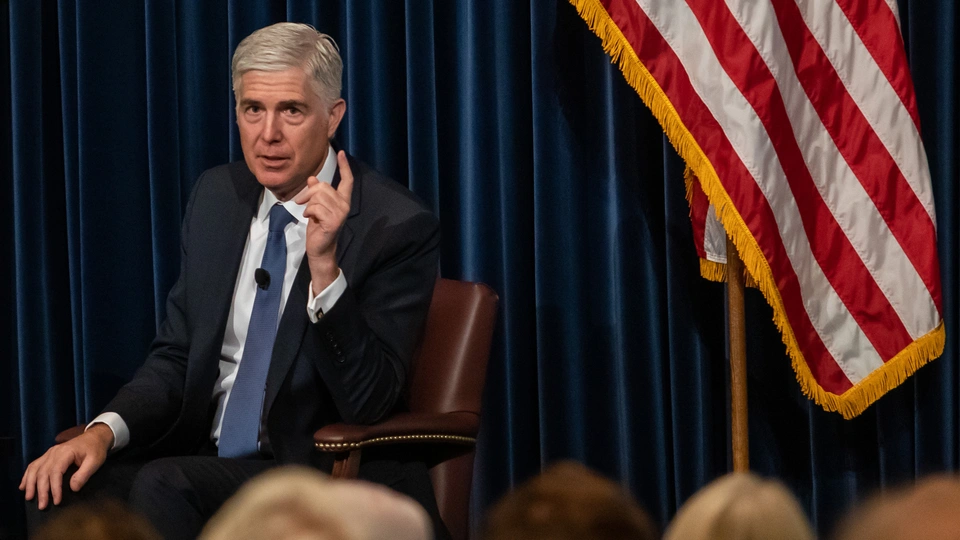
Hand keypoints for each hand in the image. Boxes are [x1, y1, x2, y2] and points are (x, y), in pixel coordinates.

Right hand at [20, 423, 112, 509]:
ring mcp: (49, 453)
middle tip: (42, 506)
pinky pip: (34, 465)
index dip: (54, 488)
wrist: (94, 437)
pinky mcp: (48, 455)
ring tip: (29, 498)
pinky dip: (27, 476)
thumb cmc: (96, 449)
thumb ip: (84, 474)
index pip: (56, 472)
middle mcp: (54, 452)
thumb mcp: (95, 461)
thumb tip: (73, 489)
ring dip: (30, 484)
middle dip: (41, 490)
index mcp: (65, 452)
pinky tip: (23, 486)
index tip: (56, 501)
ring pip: (35, 469)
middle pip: (43, 472)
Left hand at [295, 150, 353, 292]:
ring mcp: (340, 213)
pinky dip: (308, 212)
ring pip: (318, 197)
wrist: (319, 248)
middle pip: (323, 187)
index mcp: (343, 200)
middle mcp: (345, 205)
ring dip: (308, 205)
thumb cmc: (318, 228)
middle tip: (302, 203)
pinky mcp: (333, 221)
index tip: (340, 152)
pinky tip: (310, 219)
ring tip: (309, 214)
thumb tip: (312, 178)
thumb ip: (316, 193)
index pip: (347, 180)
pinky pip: (315, 208)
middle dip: (309, 193)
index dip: (344, 166)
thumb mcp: (316, 207)